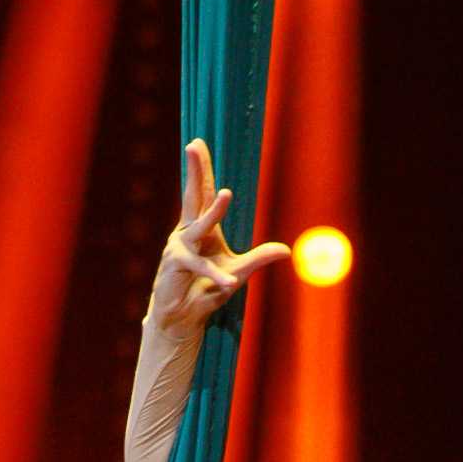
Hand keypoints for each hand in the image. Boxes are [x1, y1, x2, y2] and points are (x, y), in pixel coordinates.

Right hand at [146, 136, 288, 348]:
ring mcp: (179, 247)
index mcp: (200, 228)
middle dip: (194, 171)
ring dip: (214, 211)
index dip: (200, 169)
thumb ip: (259, 258)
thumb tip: (286, 250)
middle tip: (193, 146)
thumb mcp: (238, 271)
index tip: (196, 143)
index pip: (201, 193)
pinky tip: (229, 283)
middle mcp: (186, 232)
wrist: (183, 318)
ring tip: (226, 193)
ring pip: (199, 225)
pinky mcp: (176, 267)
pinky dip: (217, 275)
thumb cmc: (205, 290)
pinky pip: (201, 267)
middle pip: (192, 195)